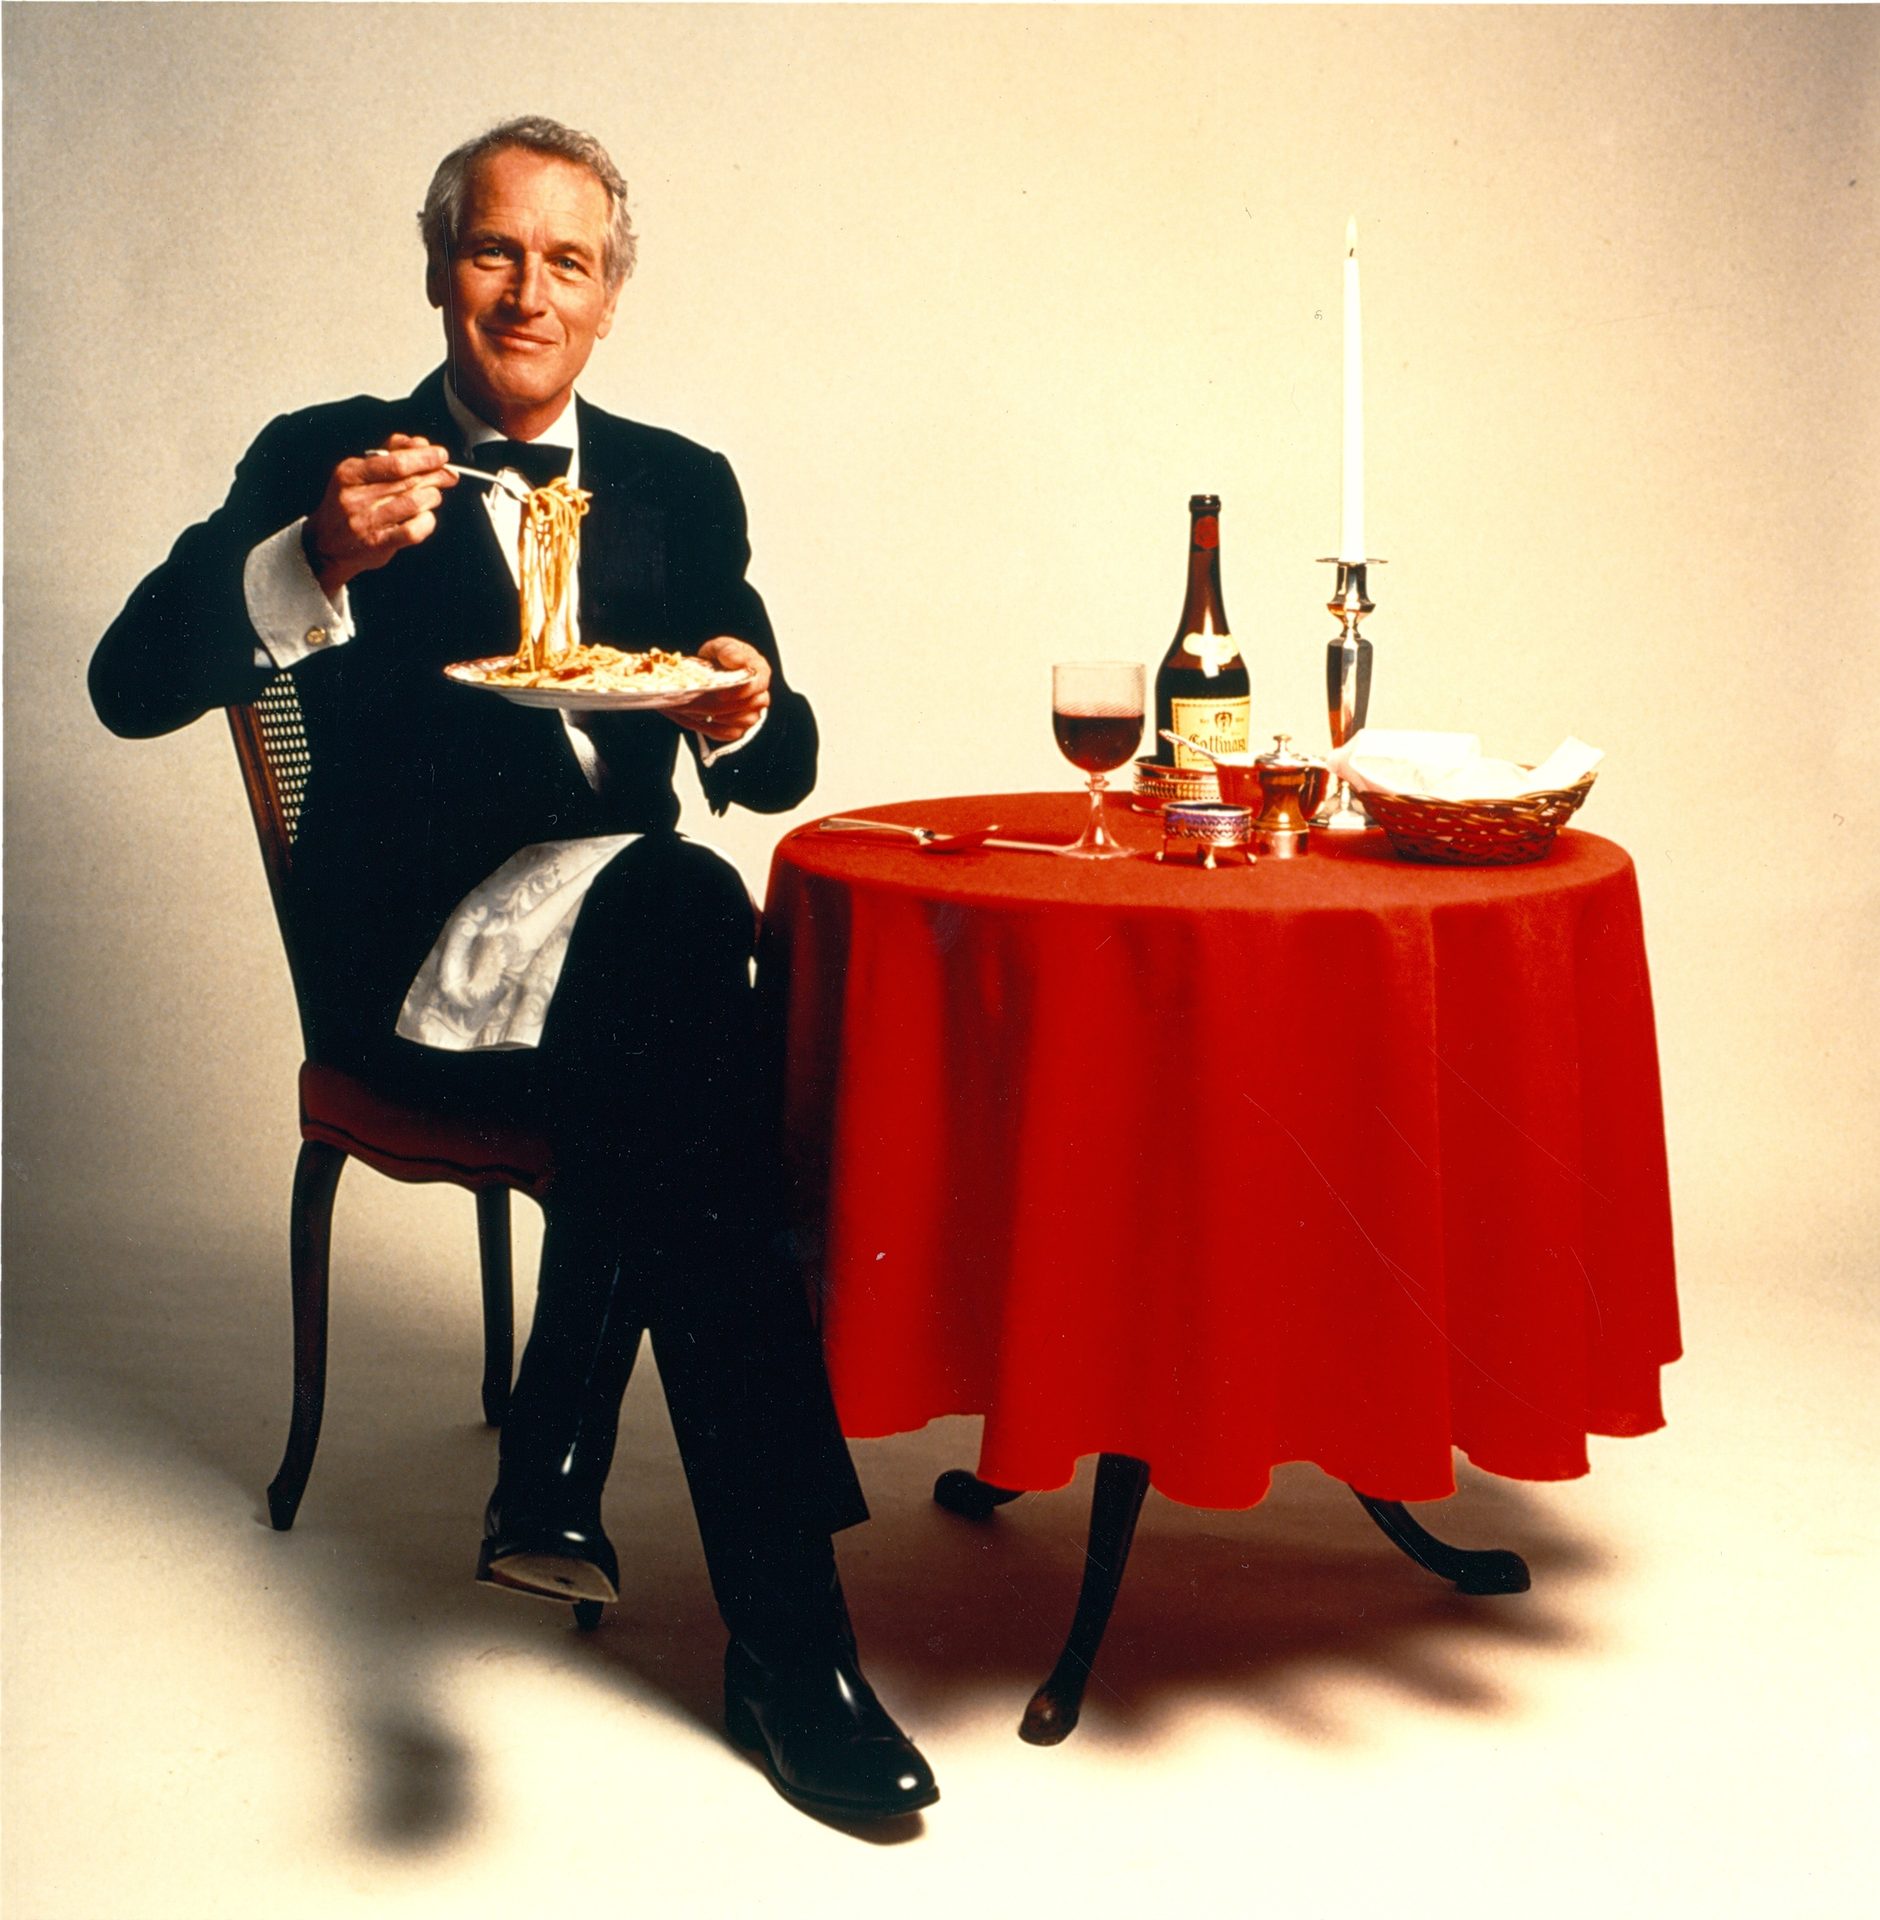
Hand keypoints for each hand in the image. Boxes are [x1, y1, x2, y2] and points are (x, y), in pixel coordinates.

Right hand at [302, 435, 456, 595]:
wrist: (325, 544)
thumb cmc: (348, 503)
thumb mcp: (359, 472)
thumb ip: (390, 453)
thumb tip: (420, 443)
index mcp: (350, 473)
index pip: (394, 461)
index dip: (423, 457)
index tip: (441, 455)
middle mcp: (356, 497)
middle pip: (408, 481)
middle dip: (435, 475)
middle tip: (449, 475)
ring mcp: (366, 521)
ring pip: (413, 503)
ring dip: (432, 497)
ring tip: (433, 495)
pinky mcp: (377, 544)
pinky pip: (412, 531)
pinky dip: (427, 522)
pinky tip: (427, 517)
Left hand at [665, 636, 771, 743]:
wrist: (708, 671)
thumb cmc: (719, 658)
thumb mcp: (720, 647)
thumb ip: (728, 651)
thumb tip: (736, 660)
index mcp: (758, 670)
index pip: (759, 683)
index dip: (742, 691)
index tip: (721, 694)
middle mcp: (759, 692)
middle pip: (756, 704)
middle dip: (731, 706)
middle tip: (708, 706)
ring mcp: (752, 710)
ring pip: (747, 721)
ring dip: (725, 719)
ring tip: (703, 713)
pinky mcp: (740, 725)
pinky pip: (733, 733)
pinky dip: (716, 730)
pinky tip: (701, 721)